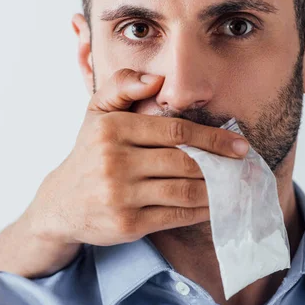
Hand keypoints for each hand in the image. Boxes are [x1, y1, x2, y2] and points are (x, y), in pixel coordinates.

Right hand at [24, 68, 249, 249]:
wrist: (62, 203)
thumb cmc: (90, 152)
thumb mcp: (97, 111)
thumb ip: (122, 85)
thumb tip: (157, 79)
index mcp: (113, 129)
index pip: (175, 131)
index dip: (212, 138)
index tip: (238, 145)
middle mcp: (114, 161)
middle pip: (184, 162)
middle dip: (220, 164)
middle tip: (242, 167)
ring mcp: (120, 196)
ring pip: (183, 190)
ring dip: (215, 189)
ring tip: (233, 185)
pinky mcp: (127, 224)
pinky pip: (176, 215)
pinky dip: (200, 210)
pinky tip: (213, 204)